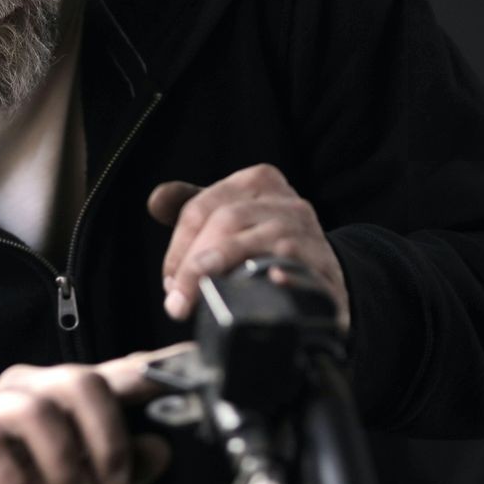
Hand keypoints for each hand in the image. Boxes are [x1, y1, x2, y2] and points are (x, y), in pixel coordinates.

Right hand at [0, 351, 173, 483]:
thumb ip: (123, 472)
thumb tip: (161, 448)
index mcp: (65, 397)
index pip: (118, 371)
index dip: (157, 367)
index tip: (195, 361)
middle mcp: (27, 388)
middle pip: (80, 381)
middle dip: (107, 439)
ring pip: (36, 411)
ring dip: (63, 467)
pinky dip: (16, 482)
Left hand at [147, 164, 348, 331]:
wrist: (325, 274)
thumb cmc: (265, 243)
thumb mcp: (231, 215)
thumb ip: (192, 207)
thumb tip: (156, 200)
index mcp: (258, 182)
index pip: (203, 206)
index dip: (178, 246)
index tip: (169, 282)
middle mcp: (287, 203)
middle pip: (228, 220)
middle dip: (194, 262)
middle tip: (177, 301)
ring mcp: (311, 235)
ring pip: (263, 241)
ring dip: (227, 268)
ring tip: (203, 294)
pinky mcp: (328, 271)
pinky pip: (307, 269)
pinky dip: (289, 275)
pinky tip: (273, 281)